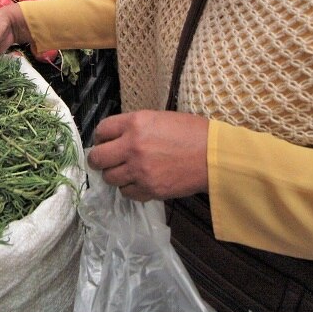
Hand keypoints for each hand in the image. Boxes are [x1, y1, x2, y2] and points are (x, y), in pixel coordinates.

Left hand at [86, 110, 208, 200]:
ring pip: (109, 178)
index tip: (105, 141)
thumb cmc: (192, 132)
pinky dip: (130, 188)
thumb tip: (117, 138)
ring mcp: (139, 170)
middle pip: (97, 158)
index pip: (101, 130)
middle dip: (98, 159)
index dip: (101, 137)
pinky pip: (126, 192)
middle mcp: (132, 146)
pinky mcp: (148, 189)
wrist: (214, 156)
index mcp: (135, 123)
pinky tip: (140, 181)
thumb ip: (135, 127)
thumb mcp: (159, 118)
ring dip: (115, 174)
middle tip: (106, 160)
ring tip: (127, 171)